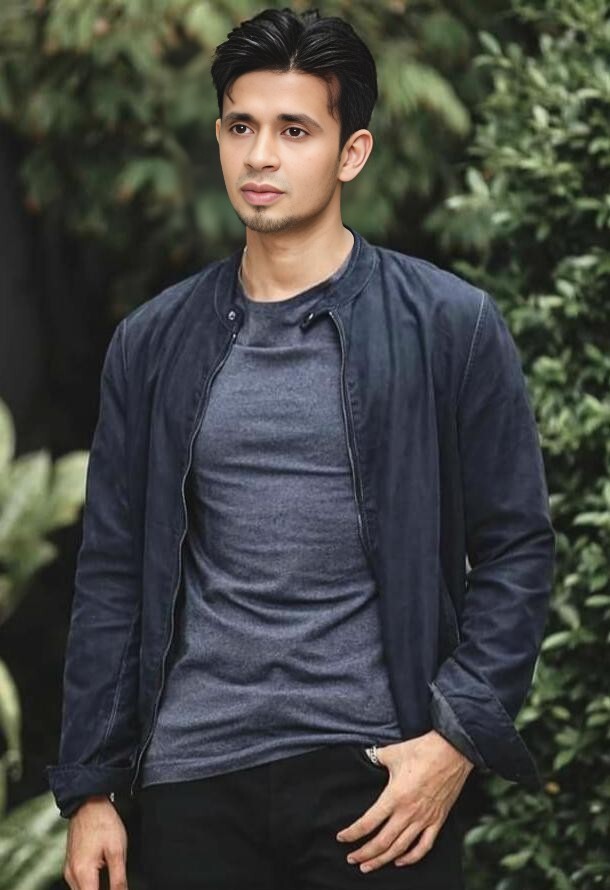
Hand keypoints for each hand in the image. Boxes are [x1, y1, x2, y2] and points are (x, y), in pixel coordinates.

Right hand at [63, 795, 128, 889]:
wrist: (89, 803)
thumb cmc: (102, 821)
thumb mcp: (117, 851)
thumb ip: (119, 879)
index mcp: (82, 873)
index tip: (117, 889)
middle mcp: (71, 874)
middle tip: (115, 884)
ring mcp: (68, 869)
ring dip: (93, 889)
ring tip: (109, 880)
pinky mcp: (70, 863)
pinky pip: (77, 883)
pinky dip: (89, 885)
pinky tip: (100, 877)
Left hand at [335, 730, 472, 872]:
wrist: (453, 751)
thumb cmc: (422, 750)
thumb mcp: (393, 752)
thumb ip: (376, 757)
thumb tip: (365, 755)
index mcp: (394, 796)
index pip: (368, 822)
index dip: (353, 833)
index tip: (342, 838)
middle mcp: (408, 812)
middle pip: (382, 842)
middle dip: (364, 853)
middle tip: (352, 859)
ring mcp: (424, 819)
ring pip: (400, 848)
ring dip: (383, 860)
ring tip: (369, 867)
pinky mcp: (438, 820)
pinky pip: (424, 846)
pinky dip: (411, 858)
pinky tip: (400, 861)